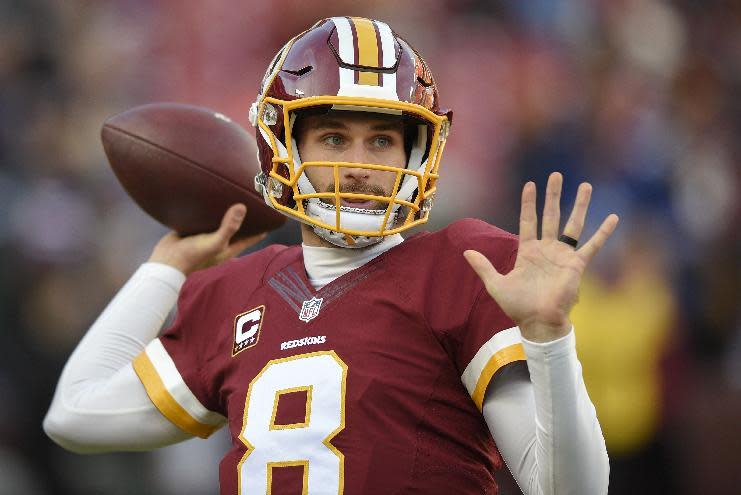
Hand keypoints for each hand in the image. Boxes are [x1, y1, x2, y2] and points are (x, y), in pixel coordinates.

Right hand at [148, 204, 265, 275]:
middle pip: (238, 227)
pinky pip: (205, 217)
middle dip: (247, 216)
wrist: (165, 261)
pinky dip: (209, 209)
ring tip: (235, 193)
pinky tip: (211, 195)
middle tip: (255, 198)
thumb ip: (229, 227)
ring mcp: (207, 235)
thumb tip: (242, 207)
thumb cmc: (193, 256)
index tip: (272, 214)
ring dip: (227, 211)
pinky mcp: (194, 229)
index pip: (252, 236)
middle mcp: (220, 240)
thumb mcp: (214, 242)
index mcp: (230, 247)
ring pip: (221, 220)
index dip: (263, 226)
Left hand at [464, 173, 618, 341]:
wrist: (538, 323)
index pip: (528, 220)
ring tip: (586, 185)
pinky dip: (603, 232)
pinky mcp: (576, 265)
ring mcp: (562, 256)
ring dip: (579, 205)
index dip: (529, 203)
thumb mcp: (496, 285)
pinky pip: (592, 246)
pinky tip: (614, 217)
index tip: (530, 184)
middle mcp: (546, 249)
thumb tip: (465, 252)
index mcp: (528, 251)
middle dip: (553, 195)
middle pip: (551, 215)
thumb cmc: (518, 307)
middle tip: (556, 175)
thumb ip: (483, 267)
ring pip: (572, 225)